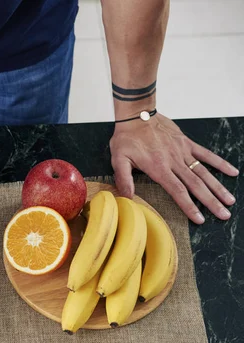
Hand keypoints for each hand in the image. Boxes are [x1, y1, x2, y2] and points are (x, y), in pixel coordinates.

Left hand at [110, 113, 238, 223]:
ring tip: (229, 200)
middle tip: (224, 215)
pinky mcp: (186, 142)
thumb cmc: (126, 138)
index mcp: (158, 168)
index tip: (200, 219)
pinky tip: (232, 172)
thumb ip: (123, 179)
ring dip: (218, 187)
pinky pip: (206, 154)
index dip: (190, 206)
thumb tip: (127, 197)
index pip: (178, 191)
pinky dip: (219, 163)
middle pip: (196, 185)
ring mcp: (182, 151)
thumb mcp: (118, 159)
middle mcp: (173, 161)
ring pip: (204, 172)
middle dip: (211, 202)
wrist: (136, 115)